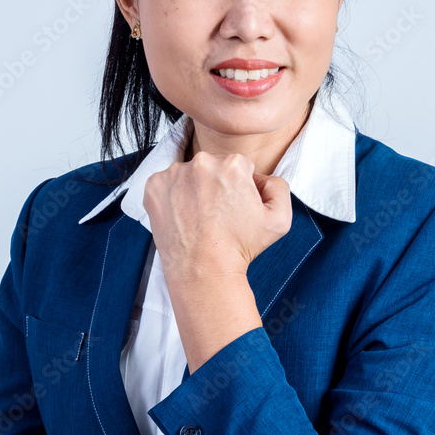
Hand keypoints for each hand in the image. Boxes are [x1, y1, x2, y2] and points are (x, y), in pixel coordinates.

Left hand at [143, 152, 292, 278]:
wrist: (204, 271)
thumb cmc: (239, 247)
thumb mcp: (280, 219)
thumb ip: (280, 187)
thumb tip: (263, 178)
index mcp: (232, 164)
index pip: (240, 165)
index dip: (242, 186)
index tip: (236, 207)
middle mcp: (202, 163)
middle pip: (214, 167)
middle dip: (217, 185)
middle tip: (218, 215)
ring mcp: (174, 174)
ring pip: (190, 174)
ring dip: (194, 189)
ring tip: (200, 218)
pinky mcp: (154, 187)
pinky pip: (167, 184)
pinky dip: (173, 197)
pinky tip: (184, 217)